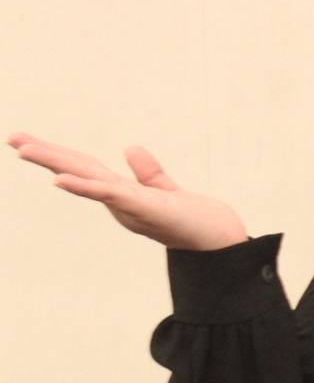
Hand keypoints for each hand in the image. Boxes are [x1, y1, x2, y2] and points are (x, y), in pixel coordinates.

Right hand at [10, 133, 247, 249]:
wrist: (222, 244)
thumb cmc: (196, 222)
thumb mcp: (167, 191)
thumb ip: (149, 174)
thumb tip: (130, 148)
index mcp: (123, 196)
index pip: (86, 169)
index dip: (60, 154)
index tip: (29, 141)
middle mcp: (120, 202)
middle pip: (79, 171)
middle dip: (46, 155)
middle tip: (13, 138)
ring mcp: (129, 206)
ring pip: (87, 180)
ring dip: (56, 164)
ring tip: (25, 149)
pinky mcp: (146, 208)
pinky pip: (110, 195)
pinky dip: (85, 187)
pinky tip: (60, 180)